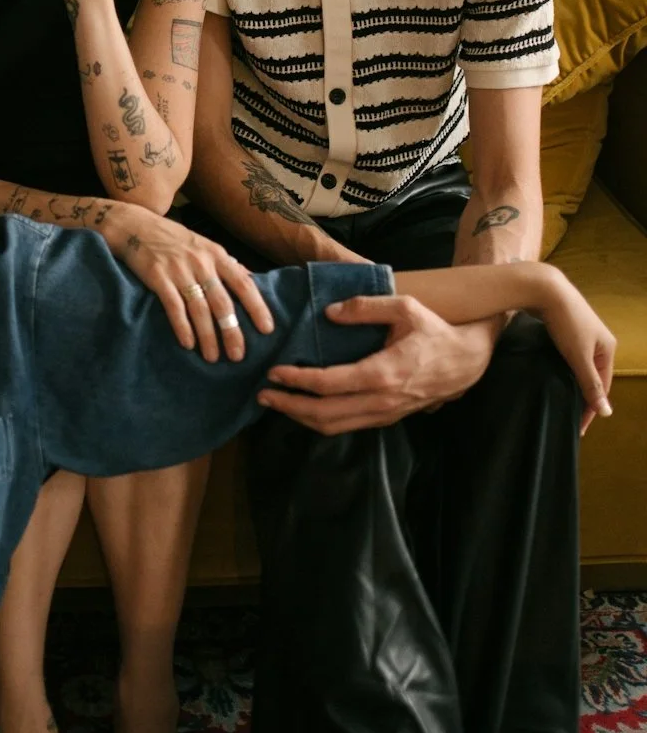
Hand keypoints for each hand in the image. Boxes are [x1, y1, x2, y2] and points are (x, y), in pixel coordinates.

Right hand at [106, 204, 273, 362]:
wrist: (136, 226)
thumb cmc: (173, 239)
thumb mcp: (204, 245)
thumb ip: (226, 263)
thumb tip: (251, 279)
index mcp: (216, 255)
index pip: (243, 283)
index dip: (256, 307)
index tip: (266, 330)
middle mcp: (201, 263)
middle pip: (222, 302)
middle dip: (232, 331)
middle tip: (238, 356)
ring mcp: (179, 270)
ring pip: (199, 309)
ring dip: (208, 336)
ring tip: (212, 357)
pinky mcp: (158, 277)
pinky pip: (173, 306)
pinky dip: (182, 327)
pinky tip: (188, 343)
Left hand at [258, 294, 492, 432]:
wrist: (469, 362)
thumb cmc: (436, 331)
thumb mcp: (405, 307)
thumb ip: (365, 306)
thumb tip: (329, 312)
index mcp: (381, 373)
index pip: (327, 383)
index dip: (297, 380)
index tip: (274, 372)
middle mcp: (381, 400)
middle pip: (324, 414)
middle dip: (290, 406)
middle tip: (263, 395)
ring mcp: (385, 413)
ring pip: (335, 426)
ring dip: (303, 418)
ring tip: (278, 404)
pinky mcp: (389, 417)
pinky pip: (349, 425)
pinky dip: (323, 420)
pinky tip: (308, 408)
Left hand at [532, 270, 615, 435]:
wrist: (544, 288)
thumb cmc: (565, 322)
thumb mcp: (578, 356)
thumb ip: (590, 384)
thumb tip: (608, 412)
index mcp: (607, 348)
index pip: (602, 387)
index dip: (591, 408)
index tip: (578, 427)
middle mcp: (599, 339)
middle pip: (592, 376)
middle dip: (582, 395)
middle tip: (569, 415)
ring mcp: (583, 332)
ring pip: (579, 365)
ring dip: (571, 381)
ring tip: (560, 399)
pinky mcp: (566, 326)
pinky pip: (568, 355)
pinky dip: (562, 368)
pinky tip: (552, 375)